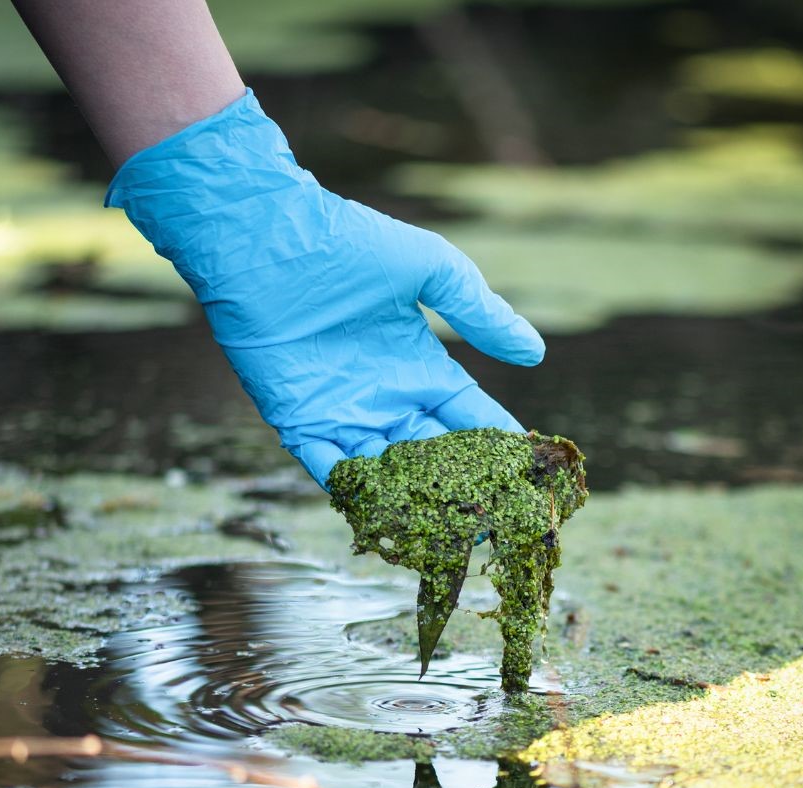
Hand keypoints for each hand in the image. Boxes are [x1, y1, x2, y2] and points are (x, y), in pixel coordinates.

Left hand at [107, 90, 544, 486]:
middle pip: (431, 456)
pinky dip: (352, 492)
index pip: (468, 418)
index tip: (527, 473)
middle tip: (493, 518)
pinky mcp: (299, 422)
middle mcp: (385, 397)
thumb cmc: (347, 243)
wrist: (268, 241)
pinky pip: (329, 468)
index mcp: (420, 365)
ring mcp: (342, 413)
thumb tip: (534, 353)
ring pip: (386, 472)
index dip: (497, 445)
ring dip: (410, 500)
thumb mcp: (430, 268)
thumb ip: (479, 313)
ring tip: (444, 531)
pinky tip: (380, 516)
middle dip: (461, 487)